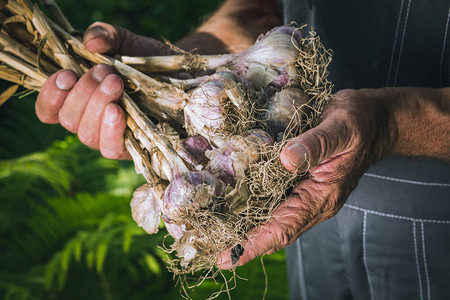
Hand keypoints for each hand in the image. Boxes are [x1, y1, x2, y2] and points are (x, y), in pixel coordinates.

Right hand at [35, 22, 171, 158]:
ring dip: (97, 107)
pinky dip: (111, 130)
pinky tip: (117, 110)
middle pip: (69, 120)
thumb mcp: (124, 41)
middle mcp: (90, 122)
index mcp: (79, 101)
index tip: (66, 75)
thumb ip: (105, 35)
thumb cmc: (145, 61)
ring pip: (87, 135)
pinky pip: (111, 148)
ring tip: (115, 83)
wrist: (181, 74)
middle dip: (84, 93)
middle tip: (105, 72)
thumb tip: (91, 41)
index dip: (50, 96)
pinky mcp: (131, 149)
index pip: (50, 110)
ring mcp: (110, 137)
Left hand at [217, 88, 398, 268]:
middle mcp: (310, 201)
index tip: (224, 257)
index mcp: (321, 197)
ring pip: (267, 215)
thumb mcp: (341, 128)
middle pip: (270, 229)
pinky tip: (226, 198)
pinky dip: (248, 202)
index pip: (283, 229)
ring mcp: (303, 193)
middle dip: (238, 240)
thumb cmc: (360, 123)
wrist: (373, 120)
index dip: (253, 245)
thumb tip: (285, 159)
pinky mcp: (297, 180)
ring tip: (206, 228)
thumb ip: (315, 144)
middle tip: (202, 245)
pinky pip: (270, 197)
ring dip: (239, 223)